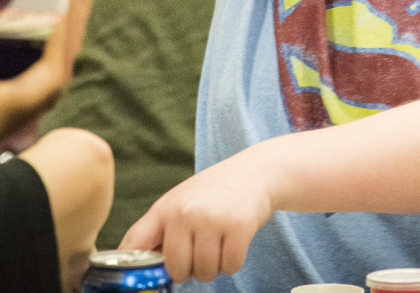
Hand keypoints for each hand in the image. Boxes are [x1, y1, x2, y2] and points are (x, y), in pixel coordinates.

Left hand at [120, 149, 274, 282]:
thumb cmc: (214, 193)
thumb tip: (138, 271)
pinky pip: (230, 266)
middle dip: (191, 269)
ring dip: (215, 265)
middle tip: (202, 248)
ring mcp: (211, 218)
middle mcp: (184, 211)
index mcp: (164, 208)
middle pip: (176, 270)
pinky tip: (235, 237)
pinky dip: (234, 260)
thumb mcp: (181, 202)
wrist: (256, 170)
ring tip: (220, 239)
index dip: (130, 270)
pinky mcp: (238, 225)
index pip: (134, 245)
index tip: (137, 284)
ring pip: (205, 272)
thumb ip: (161, 232)